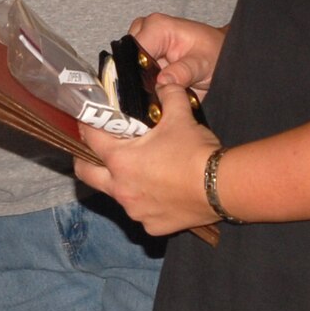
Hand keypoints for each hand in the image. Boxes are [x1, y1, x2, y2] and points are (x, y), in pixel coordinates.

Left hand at [75, 83, 221, 235]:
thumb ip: (169, 96)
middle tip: (98, 151)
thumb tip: (166, 83)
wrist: (222, 187)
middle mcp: (120, 188)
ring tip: (140, 172)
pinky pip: (143, 214)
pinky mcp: (153, 226)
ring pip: (117, 195)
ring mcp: (135, 211)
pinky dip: (148, 204)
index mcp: (119, 160)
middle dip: (87, 161)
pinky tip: (162, 194)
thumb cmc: (195, 152)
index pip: (90, 139)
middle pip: (87, 174)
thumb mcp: (181, 117)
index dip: (88, 127)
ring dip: (122, 183)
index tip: (90, 122)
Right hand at [129, 13, 225, 94]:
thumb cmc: (216, 54)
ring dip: (142, 80)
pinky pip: (134, 69)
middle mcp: (145, 30)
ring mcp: (143, 41)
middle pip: (126, 60)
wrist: (221, 54)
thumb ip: (183, 72)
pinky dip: (144, 80)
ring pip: (128, 67)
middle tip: (161, 89)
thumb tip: (163, 81)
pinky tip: (159, 85)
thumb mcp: (203, 65)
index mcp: (157, 26)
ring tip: (163, 86)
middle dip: (140, 78)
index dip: (137, 73)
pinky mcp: (143, 52)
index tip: (150, 88)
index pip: (131, 51)